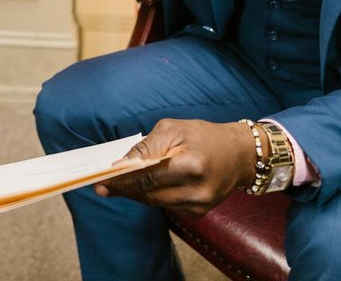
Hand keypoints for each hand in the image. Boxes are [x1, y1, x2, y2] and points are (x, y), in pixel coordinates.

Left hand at [94, 120, 256, 215]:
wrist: (239, 154)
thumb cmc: (203, 136)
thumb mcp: (173, 129)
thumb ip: (146, 148)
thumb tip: (120, 165)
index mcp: (191, 165)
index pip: (148, 178)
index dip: (122, 181)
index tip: (101, 184)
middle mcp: (197, 190)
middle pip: (149, 194)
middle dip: (125, 189)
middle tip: (103, 186)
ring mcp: (199, 204)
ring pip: (155, 202)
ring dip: (136, 193)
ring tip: (121, 183)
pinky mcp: (199, 212)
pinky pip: (166, 206)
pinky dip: (152, 196)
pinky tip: (144, 186)